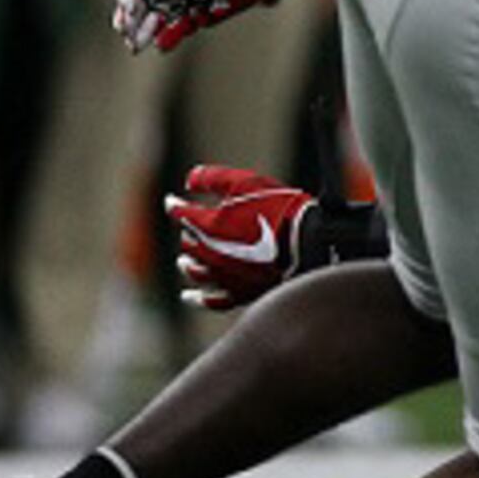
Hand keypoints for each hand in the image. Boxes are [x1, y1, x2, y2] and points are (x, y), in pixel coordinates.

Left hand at [168, 165, 314, 312]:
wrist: (307, 243)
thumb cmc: (279, 209)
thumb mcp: (246, 181)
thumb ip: (212, 177)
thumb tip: (189, 181)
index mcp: (206, 224)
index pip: (179, 212)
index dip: (174, 204)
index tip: (172, 200)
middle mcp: (208, 252)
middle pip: (188, 242)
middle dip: (187, 233)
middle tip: (192, 227)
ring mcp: (222, 275)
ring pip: (195, 271)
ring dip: (188, 263)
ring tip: (184, 261)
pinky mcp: (239, 292)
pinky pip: (212, 300)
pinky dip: (198, 299)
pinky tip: (190, 297)